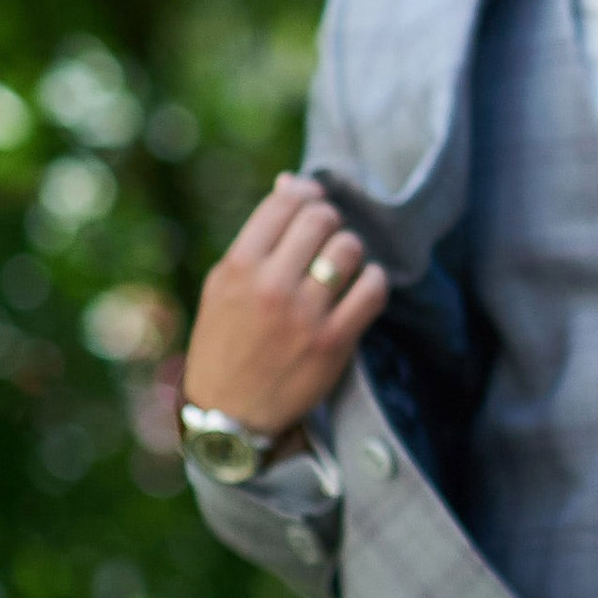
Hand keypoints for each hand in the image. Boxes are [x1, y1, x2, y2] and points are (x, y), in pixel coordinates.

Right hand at [184, 172, 389, 439]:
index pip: (284, 203)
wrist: (230, 415)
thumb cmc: (226, 342)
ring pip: (349, 249)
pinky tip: (363, 286)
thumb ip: (258, 237)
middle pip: (321, 219)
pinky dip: (374, 281)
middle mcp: (269, 287)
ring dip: (352, 251)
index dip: (306, 195)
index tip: (312, 205)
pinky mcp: (333, 342)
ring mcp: (303, 315)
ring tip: (343, 265)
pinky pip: (374, 289)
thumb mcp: (224, 286)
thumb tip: (292, 182)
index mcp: (236, 267)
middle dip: (330, 221)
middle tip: (328, 236)